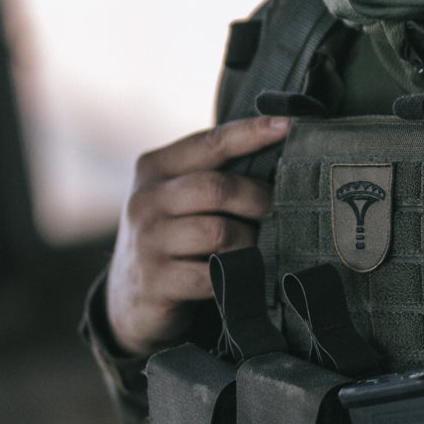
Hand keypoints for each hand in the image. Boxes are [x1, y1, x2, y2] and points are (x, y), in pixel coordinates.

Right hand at [104, 114, 290, 355]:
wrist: (131, 300)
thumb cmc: (174, 239)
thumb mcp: (179, 198)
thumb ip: (214, 175)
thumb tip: (283, 155)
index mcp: (155, 168)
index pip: (211, 142)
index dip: (253, 132)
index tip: (292, 122)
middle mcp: (145, 199)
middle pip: (218, 188)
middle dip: (258, 199)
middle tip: (279, 211)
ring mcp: (147, 241)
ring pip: (220, 232)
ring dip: (250, 242)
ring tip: (257, 249)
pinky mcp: (155, 281)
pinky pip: (213, 274)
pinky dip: (237, 275)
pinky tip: (242, 276)